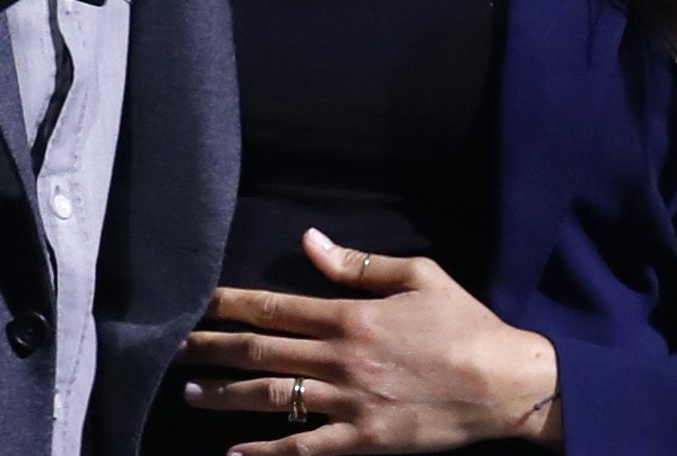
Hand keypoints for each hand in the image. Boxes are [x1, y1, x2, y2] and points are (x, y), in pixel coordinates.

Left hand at [176, 230, 562, 453]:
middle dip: (211, 348)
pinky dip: (266, 453)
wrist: (505, 384)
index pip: (274, 308)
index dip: (228, 304)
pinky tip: (235, 453)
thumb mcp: (418, 277)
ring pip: (271, 398)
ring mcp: (348, 403)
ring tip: (191, 392)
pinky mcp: (362, 440)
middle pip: (260, 351)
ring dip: (226, 395)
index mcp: (350, 317)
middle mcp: (340, 359)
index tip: (195, 302)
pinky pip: (304, 449)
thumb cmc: (465, 326)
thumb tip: (309, 242)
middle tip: (172, 348)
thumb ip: (358, 264)